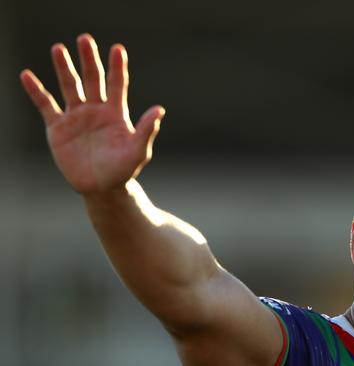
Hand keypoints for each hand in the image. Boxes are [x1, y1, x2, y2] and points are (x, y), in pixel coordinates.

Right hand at [20, 33, 164, 193]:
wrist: (102, 188)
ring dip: (64, 68)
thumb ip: (146, 130)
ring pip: (70, 86)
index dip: (117, 67)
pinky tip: (27, 76)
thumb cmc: (124, 169)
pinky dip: (36, 91)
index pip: (118, 84)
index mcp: (116, 112)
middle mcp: (96, 109)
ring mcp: (77, 116)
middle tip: (84, 38)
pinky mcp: (58, 127)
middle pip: (92, 79)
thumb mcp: (138, 150)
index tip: (117, 49)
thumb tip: (160, 110)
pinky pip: (46, 105)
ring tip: (59, 48)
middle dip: (89, 59)